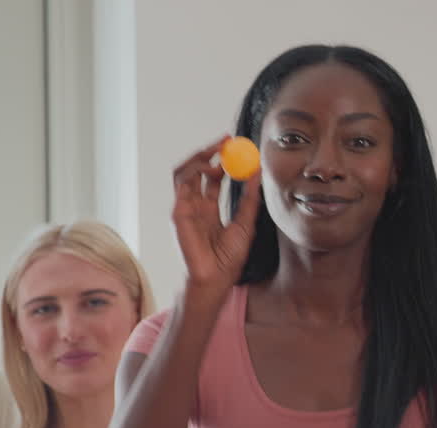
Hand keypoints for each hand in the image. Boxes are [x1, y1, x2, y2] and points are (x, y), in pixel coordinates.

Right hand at [171, 136, 262, 296]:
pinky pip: (183, 184)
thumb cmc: (229, 258)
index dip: (223, 161)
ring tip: (218, 150)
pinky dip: (196, 170)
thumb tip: (257, 172)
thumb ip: (250, 199)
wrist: (217, 278)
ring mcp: (185, 207)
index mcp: (209, 207)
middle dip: (209, 152)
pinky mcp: (179, 211)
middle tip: (226, 140)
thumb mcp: (246, 224)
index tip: (237, 148)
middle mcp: (195, 204)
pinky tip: (213, 168)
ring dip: (200, 157)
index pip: (212, 177)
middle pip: (197, 169)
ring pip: (185, 171)